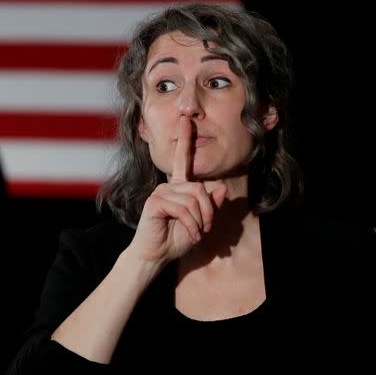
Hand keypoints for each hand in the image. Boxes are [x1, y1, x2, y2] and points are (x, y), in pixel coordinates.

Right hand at [128, 116, 226, 266]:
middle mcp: (168, 186)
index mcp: (178, 187)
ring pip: (193, 199)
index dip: (185, 139)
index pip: (182, 160)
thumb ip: (210, 205)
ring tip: (195, 234)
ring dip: (200, 221)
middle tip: (204, 229)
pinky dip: (191, 225)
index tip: (186, 120)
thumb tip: (219, 188)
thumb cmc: (176, 239)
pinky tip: (188, 235)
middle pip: (200, 188)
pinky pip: (183, 209)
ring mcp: (160, 193)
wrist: (156, 255)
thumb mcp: (200, 223)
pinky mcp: (155, 202)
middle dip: (208, 212)